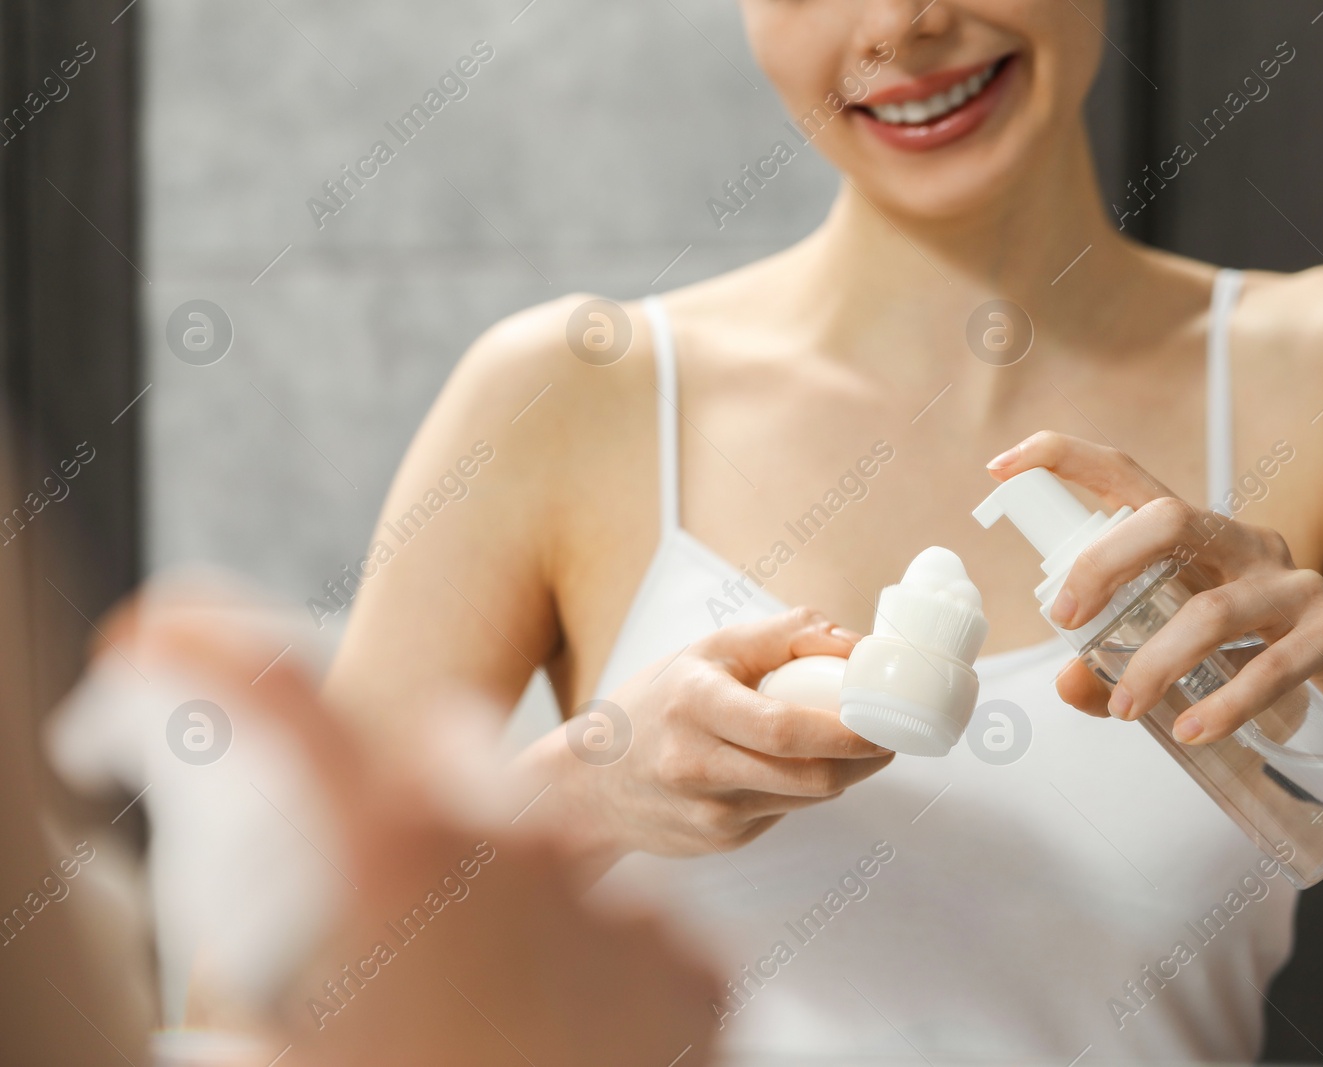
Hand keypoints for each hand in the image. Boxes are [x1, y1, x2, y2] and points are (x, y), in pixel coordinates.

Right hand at [113, 577, 720, 1066]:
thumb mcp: (310, 1037)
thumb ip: (271, 985)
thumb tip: (241, 991)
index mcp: (397, 857)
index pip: (288, 707)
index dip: (214, 654)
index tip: (166, 628)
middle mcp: (519, 848)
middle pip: (454, 747)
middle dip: (419, 784)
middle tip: (397, 877)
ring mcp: (616, 898)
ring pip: (557, 853)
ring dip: (522, 897)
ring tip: (498, 997)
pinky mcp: (690, 959)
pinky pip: (636, 934)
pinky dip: (604, 970)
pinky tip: (577, 1032)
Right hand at [556, 607, 893, 857]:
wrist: (592, 781)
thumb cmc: (659, 704)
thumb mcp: (711, 651)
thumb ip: (786, 636)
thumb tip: (856, 644)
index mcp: (696, 704)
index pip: (785, 729)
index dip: (846, 732)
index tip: (885, 720)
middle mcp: (697, 764)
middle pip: (809, 776)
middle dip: (864, 761)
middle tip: (890, 737)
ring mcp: (708, 811)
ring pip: (805, 797)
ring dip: (843, 774)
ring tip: (854, 746)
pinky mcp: (718, 840)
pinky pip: (783, 812)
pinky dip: (803, 790)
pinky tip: (792, 769)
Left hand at [988, 432, 1322, 748]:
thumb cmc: (1247, 678)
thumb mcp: (1170, 671)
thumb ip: (1111, 673)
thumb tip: (1069, 681)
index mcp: (1196, 541)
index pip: (1128, 477)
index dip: (1063, 458)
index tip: (998, 468)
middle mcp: (1245, 545)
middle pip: (1168, 520)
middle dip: (1103, 563)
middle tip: (1065, 623)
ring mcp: (1295, 584)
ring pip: (1212, 610)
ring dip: (1156, 663)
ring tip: (1124, 709)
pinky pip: (1272, 664)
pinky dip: (1223, 703)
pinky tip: (1191, 729)